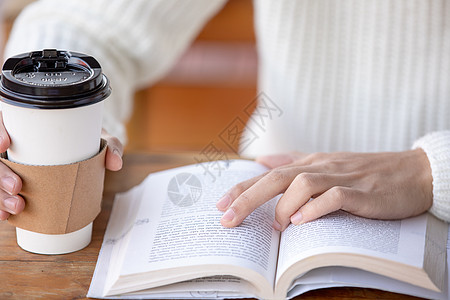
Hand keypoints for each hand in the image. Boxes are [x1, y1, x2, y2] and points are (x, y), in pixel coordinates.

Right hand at [0, 112, 123, 220]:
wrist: (87, 153)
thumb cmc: (86, 141)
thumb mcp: (99, 138)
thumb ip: (110, 145)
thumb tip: (115, 163)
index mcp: (29, 124)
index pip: (4, 121)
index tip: (4, 144)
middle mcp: (16, 144)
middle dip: (0, 174)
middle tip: (18, 187)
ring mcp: (14, 165)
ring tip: (18, 206)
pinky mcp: (15, 183)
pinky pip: (1, 193)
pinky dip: (1, 206)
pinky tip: (6, 217)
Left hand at [216, 150, 432, 230]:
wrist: (413, 171)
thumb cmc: (366, 171)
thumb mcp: (326, 162)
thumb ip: (293, 160)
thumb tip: (261, 160)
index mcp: (311, 162)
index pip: (268, 173)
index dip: (242, 187)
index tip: (220, 203)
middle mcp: (321, 167)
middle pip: (276, 178)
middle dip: (248, 198)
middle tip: (227, 219)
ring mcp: (341, 178)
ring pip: (301, 184)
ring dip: (284, 206)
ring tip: (277, 227)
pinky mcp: (361, 192)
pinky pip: (334, 197)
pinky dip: (315, 208)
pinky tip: (303, 222)